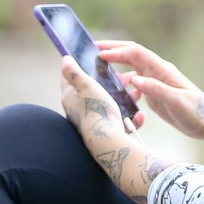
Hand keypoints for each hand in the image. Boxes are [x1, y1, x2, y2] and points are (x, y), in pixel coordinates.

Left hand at [60, 55, 179, 203]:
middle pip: (95, 91)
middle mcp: (80, 111)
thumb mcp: (85, 85)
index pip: (70, 78)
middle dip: (111, 84)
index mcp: (70, 98)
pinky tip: (139, 115)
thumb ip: (74, 72)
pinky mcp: (109, 132)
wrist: (108, 144)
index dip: (81, 67)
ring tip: (136, 94)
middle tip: (123, 79)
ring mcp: (95, 122)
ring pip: (112, 106)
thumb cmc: (95, 112)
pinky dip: (132, 119)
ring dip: (126, 100)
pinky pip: (122, 122)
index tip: (94, 61)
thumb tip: (65, 59)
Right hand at [97, 40, 203, 142]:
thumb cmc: (195, 111)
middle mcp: (157, 72)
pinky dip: (124, 85)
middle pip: (131, 55)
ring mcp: (155, 82)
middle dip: (113, 50)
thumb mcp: (176, 101)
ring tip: (100, 72)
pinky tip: (119, 94)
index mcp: (162, 70)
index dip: (118, 51)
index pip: (136, 53)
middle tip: (93, 50)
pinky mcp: (154, 93)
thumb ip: (156, 89)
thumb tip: (133, 79)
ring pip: (131, 69)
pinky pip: (135, 84)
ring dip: (116, 68)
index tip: (100, 54)